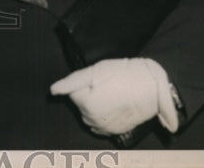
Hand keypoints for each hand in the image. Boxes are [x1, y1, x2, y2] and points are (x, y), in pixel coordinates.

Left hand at [49, 58, 178, 136]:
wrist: (151, 86)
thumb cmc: (123, 74)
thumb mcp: (94, 71)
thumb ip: (71, 81)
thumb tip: (52, 90)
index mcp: (85, 105)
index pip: (72, 93)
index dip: (84, 83)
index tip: (97, 79)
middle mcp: (93, 121)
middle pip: (80, 105)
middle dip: (88, 95)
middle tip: (106, 84)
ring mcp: (105, 128)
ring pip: (89, 115)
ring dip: (94, 106)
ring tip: (111, 94)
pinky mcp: (117, 131)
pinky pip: (101, 126)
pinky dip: (102, 117)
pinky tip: (113, 106)